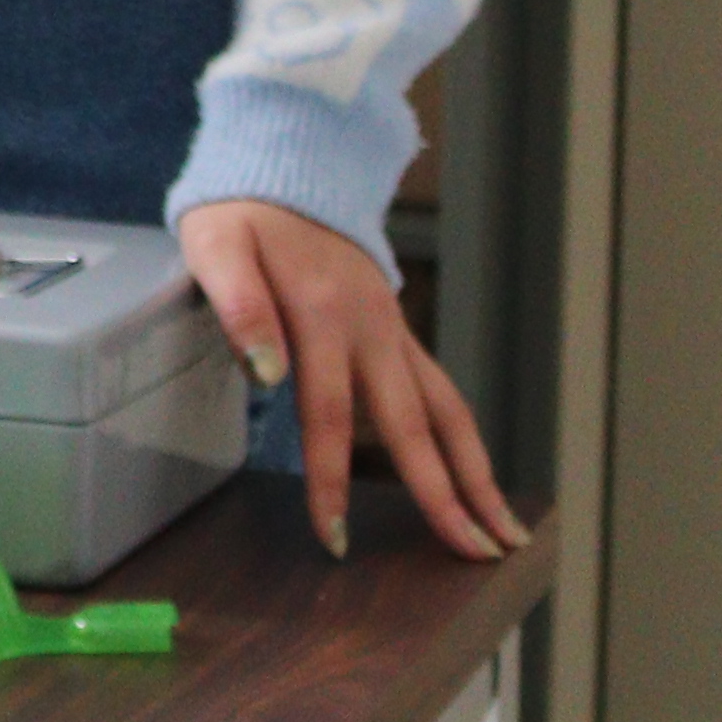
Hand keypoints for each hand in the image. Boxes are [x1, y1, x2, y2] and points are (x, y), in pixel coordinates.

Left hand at [179, 197, 523, 562]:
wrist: (285, 165)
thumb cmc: (242, 214)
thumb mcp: (218, 246)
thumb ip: (239, 307)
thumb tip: (267, 376)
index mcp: (324, 315)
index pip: (329, 416)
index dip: (332, 480)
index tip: (335, 536)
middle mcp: (372, 329)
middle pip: (415, 426)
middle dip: (445, 495)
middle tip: (475, 556)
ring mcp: (392, 331)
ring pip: (446, 410)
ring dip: (476, 473)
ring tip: (503, 532)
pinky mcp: (396, 331)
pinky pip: (438, 390)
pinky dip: (462, 438)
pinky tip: (475, 477)